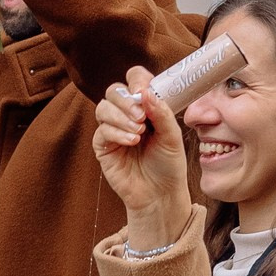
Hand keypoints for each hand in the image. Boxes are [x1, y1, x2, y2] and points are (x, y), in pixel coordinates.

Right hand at [90, 66, 194, 236]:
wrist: (160, 194)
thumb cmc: (169, 165)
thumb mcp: (173, 136)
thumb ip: (162, 113)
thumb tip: (146, 93)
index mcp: (146, 107)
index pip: (135, 81)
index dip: (137, 81)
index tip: (143, 91)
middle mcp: (127, 114)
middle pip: (114, 91)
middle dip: (126, 100)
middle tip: (141, 116)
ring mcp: (113, 129)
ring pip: (104, 107)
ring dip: (121, 117)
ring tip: (139, 132)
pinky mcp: (103, 146)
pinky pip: (102, 130)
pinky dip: (116, 133)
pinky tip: (131, 142)